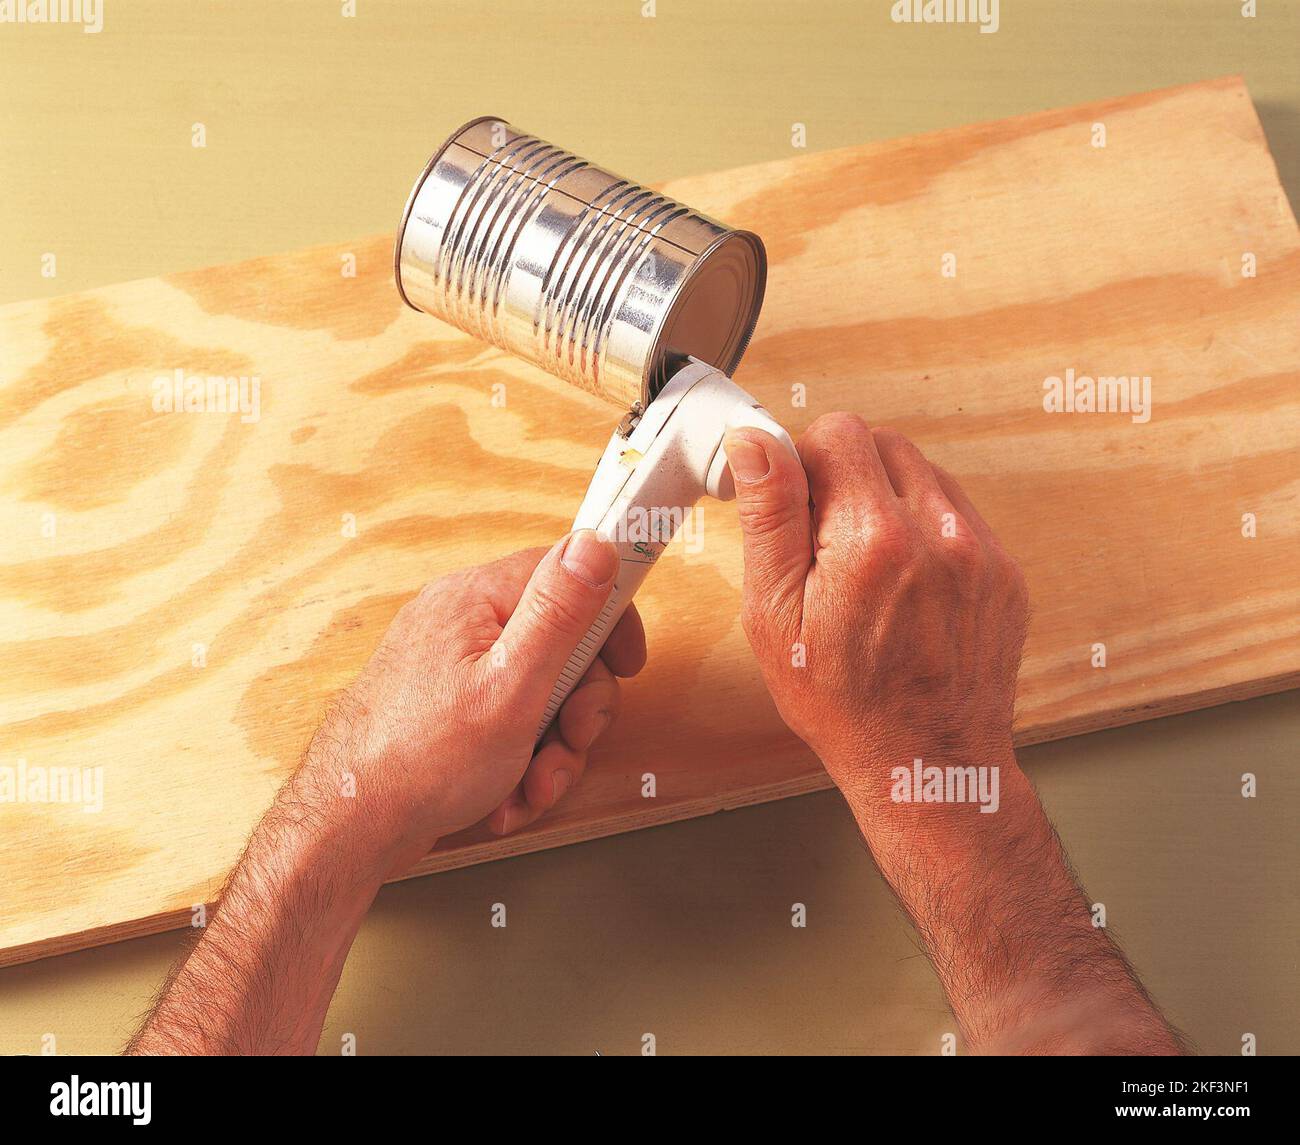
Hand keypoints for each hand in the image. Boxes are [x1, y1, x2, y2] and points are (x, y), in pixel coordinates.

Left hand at [297, 531, 644, 876]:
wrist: (349, 829)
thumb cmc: (420, 760)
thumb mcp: (512, 685)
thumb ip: (559, 613)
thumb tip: (596, 541)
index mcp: (475, 601)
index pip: (566, 574)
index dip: (607, 619)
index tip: (626, 662)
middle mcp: (461, 624)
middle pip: (560, 646)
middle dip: (577, 708)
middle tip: (572, 740)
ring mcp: (452, 668)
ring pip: (539, 695)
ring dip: (550, 750)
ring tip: (532, 786)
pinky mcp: (447, 709)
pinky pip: (508, 724)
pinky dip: (518, 764)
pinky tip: (505, 797)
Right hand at [722, 413, 1028, 806]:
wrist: (928, 764)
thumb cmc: (844, 703)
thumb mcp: (775, 615)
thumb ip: (770, 517)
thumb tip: (756, 443)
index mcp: (874, 538)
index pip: (839, 432)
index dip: (805, 464)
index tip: (798, 511)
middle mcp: (940, 533)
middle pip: (885, 444)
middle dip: (847, 478)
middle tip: (826, 547)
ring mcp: (983, 552)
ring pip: (924, 475)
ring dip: (888, 500)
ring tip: (867, 570)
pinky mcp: (1005, 572)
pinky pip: (959, 515)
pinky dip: (926, 532)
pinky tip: (904, 585)